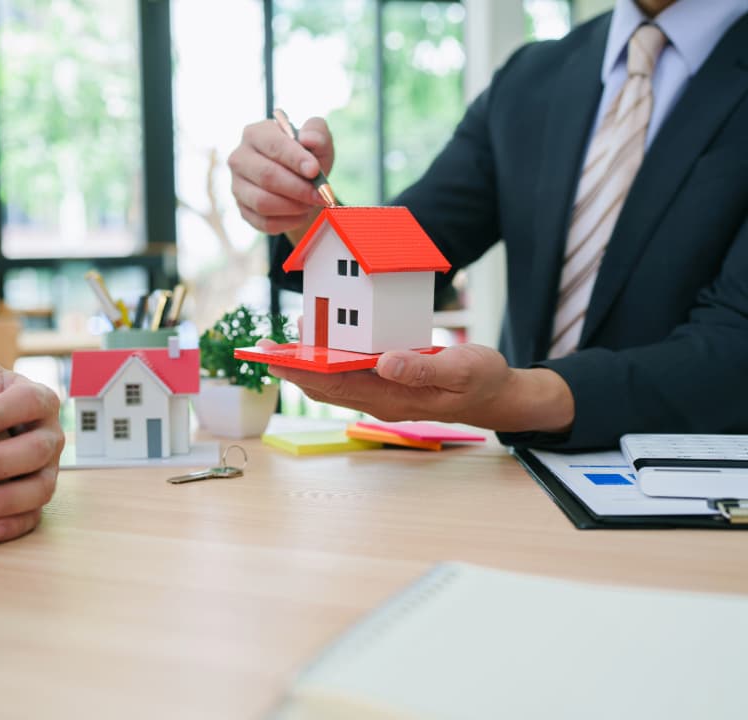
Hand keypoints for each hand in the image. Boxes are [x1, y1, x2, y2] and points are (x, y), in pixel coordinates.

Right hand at [228, 116, 335, 237]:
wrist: (299, 182)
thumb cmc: (307, 157)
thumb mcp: (318, 140)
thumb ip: (317, 133)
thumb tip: (308, 139)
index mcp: (255, 134)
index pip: (273, 145)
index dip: (295, 159)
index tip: (314, 171)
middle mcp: (240, 159)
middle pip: (267, 176)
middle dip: (298, 188)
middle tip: (320, 195)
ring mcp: (237, 186)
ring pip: (263, 202)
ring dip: (293, 206)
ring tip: (311, 204)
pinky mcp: (242, 210)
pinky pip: (264, 222)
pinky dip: (288, 222)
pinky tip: (302, 215)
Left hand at [264, 342, 575, 433]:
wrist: (497, 395)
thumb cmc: (481, 380)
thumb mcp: (461, 369)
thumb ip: (424, 369)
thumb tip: (385, 362)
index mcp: (394, 396)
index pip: (337, 385)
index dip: (303, 372)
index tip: (275, 359)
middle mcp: (381, 399)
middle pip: (325, 386)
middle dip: (292, 368)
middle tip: (261, 349)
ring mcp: (382, 394)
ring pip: (333, 382)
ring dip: (305, 365)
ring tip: (278, 346)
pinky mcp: (387, 385)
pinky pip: (348, 376)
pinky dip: (327, 362)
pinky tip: (318, 345)